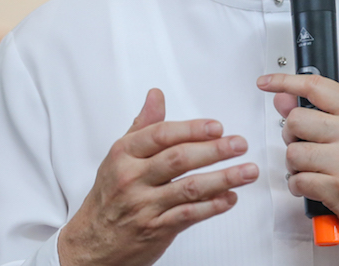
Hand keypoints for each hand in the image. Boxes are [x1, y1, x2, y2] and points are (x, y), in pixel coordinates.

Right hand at [58, 88, 257, 265]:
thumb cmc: (109, 195)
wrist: (91, 243)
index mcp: (124, 154)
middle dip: (214, 150)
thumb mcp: (119, 156)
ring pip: (189, 188)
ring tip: (247, 171)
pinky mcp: (155, 229)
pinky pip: (188, 216)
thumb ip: (143, 125)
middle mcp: (132, 178)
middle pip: (178, 159)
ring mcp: (144, 205)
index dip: (192, 129)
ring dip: (223, 179)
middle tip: (239, 144)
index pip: (161, 135)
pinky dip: (212, 207)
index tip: (217, 126)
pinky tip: (230, 198)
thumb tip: (156, 95)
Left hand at [257, 74, 338, 265]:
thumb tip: (284, 98)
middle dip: (292, 135)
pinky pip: (297, 181)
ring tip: (312, 169)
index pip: (315, 87)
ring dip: (295, 165)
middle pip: (295, 120)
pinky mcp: (338, 189)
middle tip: (305, 144)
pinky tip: (314, 185)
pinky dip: (299, 186)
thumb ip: (322, 113)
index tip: (266, 82)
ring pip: (292, 153)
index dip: (284, 81)